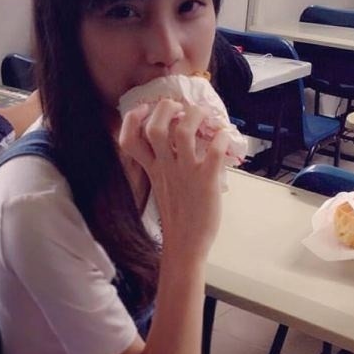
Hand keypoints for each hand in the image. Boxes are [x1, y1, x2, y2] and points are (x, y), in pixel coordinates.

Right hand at [119, 99, 228, 262]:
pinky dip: (221, 139)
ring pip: (182, 132)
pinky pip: (213, 152)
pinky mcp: (206, 180)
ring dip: (194, 116)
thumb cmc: (178, 216)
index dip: (133, 119)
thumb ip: (164, 166)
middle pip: (155, 127)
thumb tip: (176, 145)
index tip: (145, 110)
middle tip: (179, 109)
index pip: (130, 140)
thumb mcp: (162, 187)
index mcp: (152, 169)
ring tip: (203, 116)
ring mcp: (185, 172)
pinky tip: (224, 138)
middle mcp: (165, 167)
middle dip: (166, 109)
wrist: (185, 244)